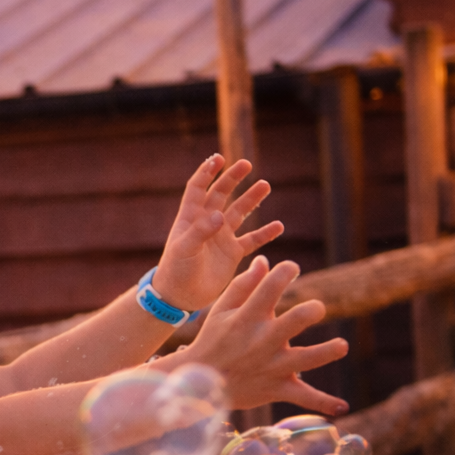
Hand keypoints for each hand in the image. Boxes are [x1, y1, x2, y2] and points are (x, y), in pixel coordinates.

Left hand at [151, 156, 283, 311]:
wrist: (180, 295)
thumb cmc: (176, 269)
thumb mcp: (184, 249)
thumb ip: (201, 231)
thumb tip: (220, 215)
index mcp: (191, 217)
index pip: (198, 188)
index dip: (207, 172)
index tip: (219, 158)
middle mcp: (208, 223)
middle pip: (221, 194)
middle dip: (232, 179)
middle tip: (246, 165)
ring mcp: (221, 237)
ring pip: (239, 212)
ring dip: (251, 199)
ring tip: (265, 185)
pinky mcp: (232, 253)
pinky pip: (252, 240)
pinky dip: (265, 233)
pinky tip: (278, 226)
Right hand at [172, 257, 349, 414]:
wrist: (200, 381)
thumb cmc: (213, 339)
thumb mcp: (220, 310)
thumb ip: (244, 284)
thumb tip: (266, 261)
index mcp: (247, 318)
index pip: (270, 287)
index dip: (286, 271)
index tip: (292, 268)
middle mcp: (262, 341)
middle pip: (295, 321)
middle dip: (311, 310)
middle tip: (316, 309)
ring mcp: (271, 366)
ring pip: (306, 359)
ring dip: (327, 352)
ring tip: (342, 346)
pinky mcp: (277, 388)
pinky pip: (303, 397)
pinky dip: (323, 403)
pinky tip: (342, 408)